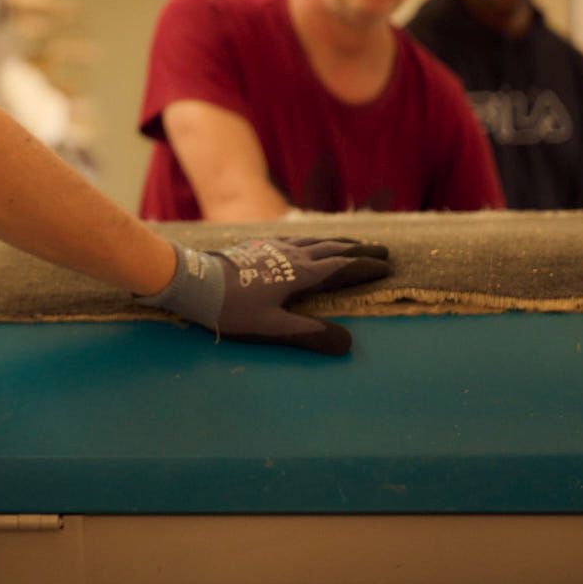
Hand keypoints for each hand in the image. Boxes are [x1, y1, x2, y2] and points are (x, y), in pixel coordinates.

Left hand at [137, 236, 390, 354]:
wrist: (194, 282)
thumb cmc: (232, 309)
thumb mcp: (272, 327)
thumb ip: (309, 334)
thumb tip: (348, 344)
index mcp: (300, 274)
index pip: (342, 268)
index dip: (365, 267)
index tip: (388, 266)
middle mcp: (291, 256)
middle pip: (332, 249)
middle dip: (358, 250)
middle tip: (382, 250)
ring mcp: (274, 248)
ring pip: (313, 241)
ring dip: (336, 242)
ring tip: (352, 242)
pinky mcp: (257, 247)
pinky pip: (293, 239)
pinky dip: (310, 240)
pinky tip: (305, 242)